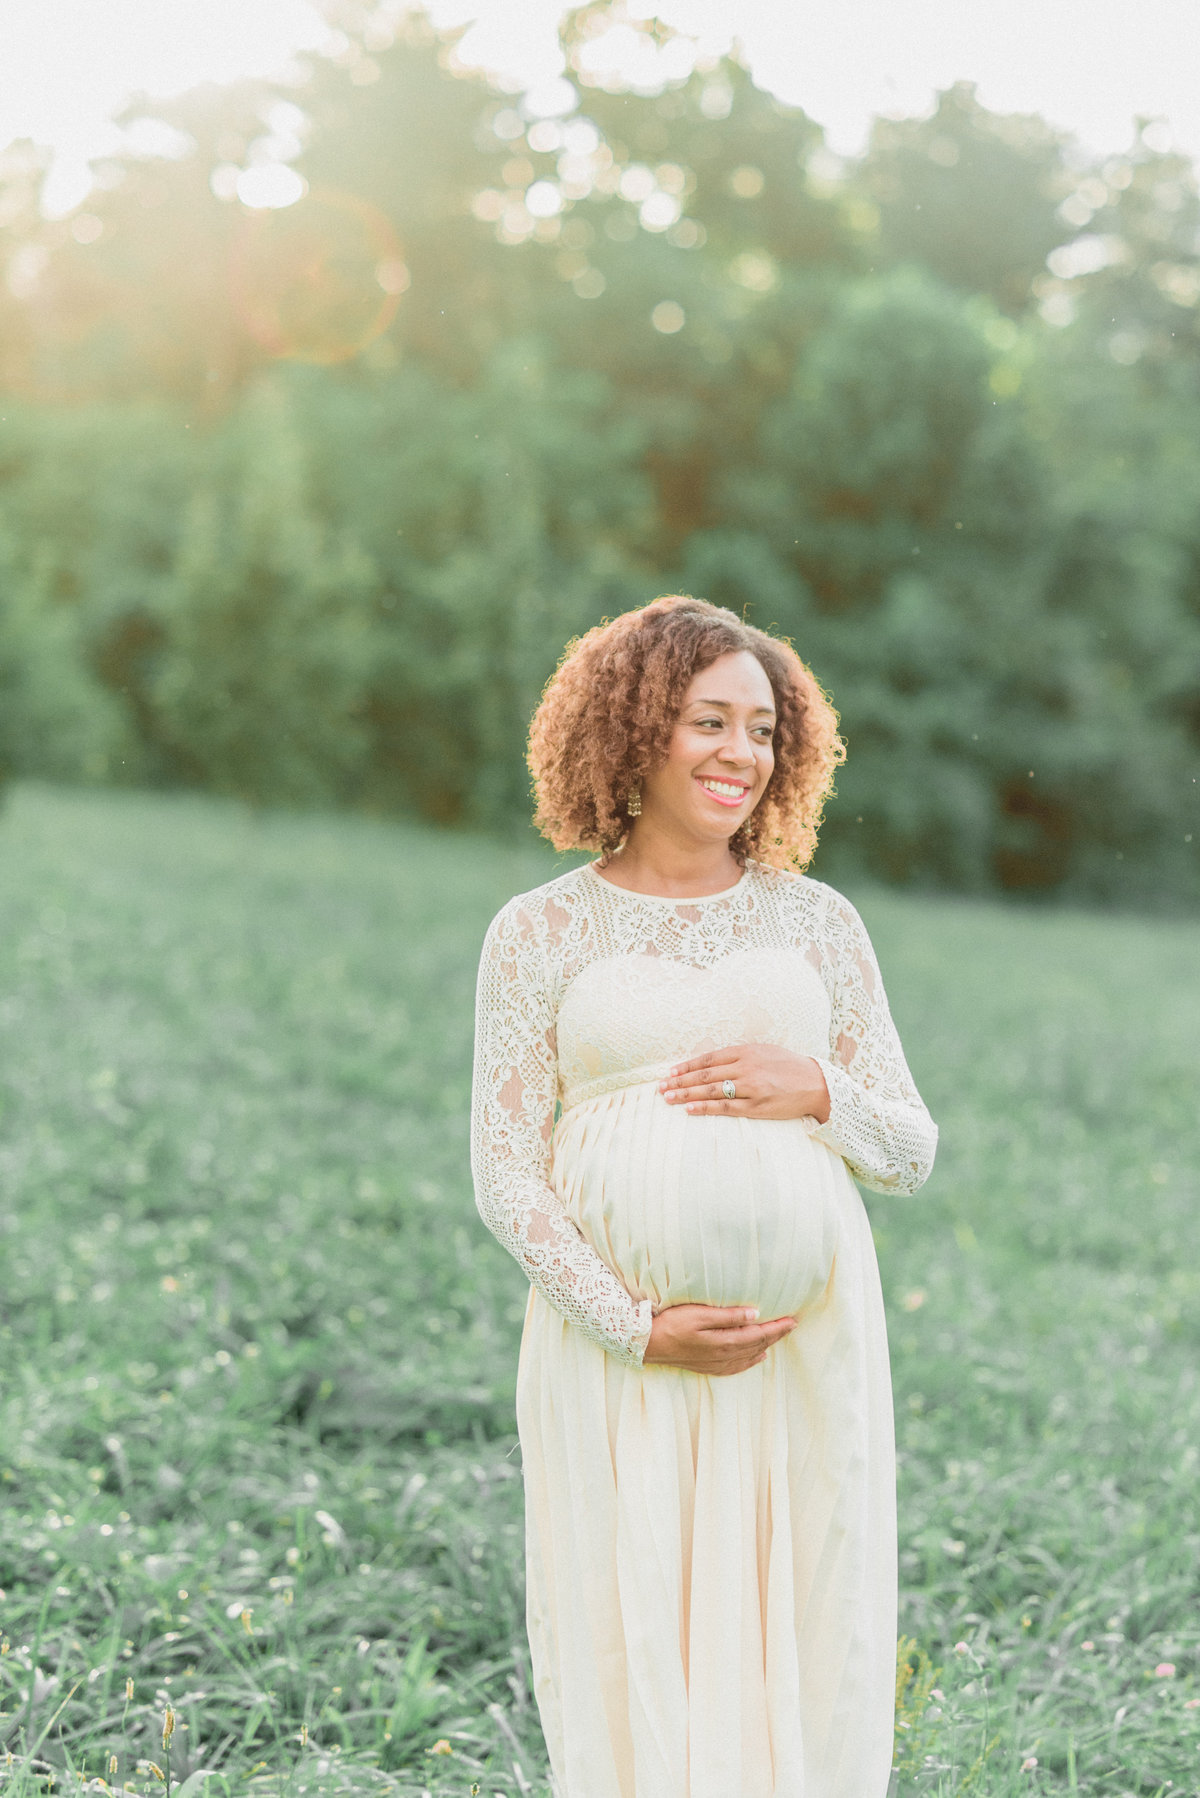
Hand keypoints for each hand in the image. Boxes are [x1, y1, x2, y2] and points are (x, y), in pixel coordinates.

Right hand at [644, 1303, 796, 1375]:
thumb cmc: (672, 1324)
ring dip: (766, 1346)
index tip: (793, 1320)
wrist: (648, 1344)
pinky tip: (757, 1357)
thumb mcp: (699, 1314)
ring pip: (750, 1356)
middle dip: (776, 1335)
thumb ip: (728, 1316)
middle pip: (757, 1345)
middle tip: (792, 1325)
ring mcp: (716, 1363)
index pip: (759, 1334)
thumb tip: (755, 1314)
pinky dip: (751, 1361)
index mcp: (725, 1342)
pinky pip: (737, 1366)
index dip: (777, 1327)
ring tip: (779, 1337)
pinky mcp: (708, 1367)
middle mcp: (724, 1356)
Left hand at [659, 1043, 830, 1121]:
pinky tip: (690, 1109)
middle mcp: (746, 1067)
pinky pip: (726, 1107)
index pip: (708, 1059)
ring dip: (686, 1094)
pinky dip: (706, 1107)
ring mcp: (751, 1088)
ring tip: (668, 1098)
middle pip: (705, 1074)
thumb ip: (739, 1056)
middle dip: (680, 1081)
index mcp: (746, 1052)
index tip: (669, 1072)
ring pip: (711, 1090)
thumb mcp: (763, 1052)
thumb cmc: (788, 1067)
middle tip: (660, 1087)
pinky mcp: (757, 1106)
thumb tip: (712, 1063)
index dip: (686, 1066)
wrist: (817, 1083)